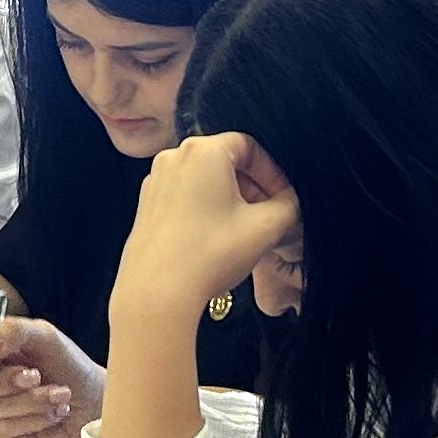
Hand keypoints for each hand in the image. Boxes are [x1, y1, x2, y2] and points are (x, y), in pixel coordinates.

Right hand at [0, 316, 104, 437]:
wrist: (93, 402)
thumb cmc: (68, 365)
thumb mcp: (45, 336)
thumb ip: (13, 331)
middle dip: (2, 382)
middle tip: (35, 375)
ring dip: (27, 401)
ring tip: (58, 394)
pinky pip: (0, 431)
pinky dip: (32, 420)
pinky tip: (52, 412)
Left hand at [113, 134, 298, 326]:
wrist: (157, 291)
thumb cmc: (208, 254)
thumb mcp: (266, 227)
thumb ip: (289, 205)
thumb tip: (289, 202)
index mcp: (202, 151)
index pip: (250, 146)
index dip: (273, 172)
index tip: (283, 197)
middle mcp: (173, 158)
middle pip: (225, 161)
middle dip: (253, 186)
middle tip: (269, 214)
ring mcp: (155, 181)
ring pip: (205, 179)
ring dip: (231, 199)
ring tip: (245, 229)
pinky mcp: (147, 204)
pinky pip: (185, 195)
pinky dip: (206, 208)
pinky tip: (218, 237)